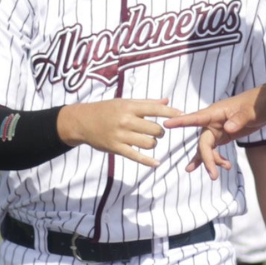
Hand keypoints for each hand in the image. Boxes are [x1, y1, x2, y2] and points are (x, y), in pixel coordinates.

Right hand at [56, 98, 181, 167]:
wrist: (83, 121)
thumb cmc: (107, 109)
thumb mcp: (125, 102)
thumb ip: (147, 103)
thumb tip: (167, 100)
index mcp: (129, 107)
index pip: (155, 109)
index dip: (171, 112)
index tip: (183, 114)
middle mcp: (126, 120)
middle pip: (155, 129)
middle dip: (160, 132)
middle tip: (157, 132)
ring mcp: (121, 135)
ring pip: (148, 143)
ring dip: (153, 144)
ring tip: (150, 141)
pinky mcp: (116, 148)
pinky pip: (136, 156)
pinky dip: (148, 161)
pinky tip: (157, 164)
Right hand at [163, 83, 265, 178]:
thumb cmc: (257, 103)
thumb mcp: (250, 111)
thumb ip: (239, 119)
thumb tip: (228, 128)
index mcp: (215, 112)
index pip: (195, 118)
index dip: (181, 122)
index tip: (166, 125)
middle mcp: (212, 121)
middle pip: (203, 142)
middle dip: (206, 158)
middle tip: (213, 174)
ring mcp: (217, 129)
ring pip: (207, 148)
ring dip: (210, 161)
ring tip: (214, 176)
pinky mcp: (223, 135)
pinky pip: (213, 149)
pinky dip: (215, 159)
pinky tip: (220, 168)